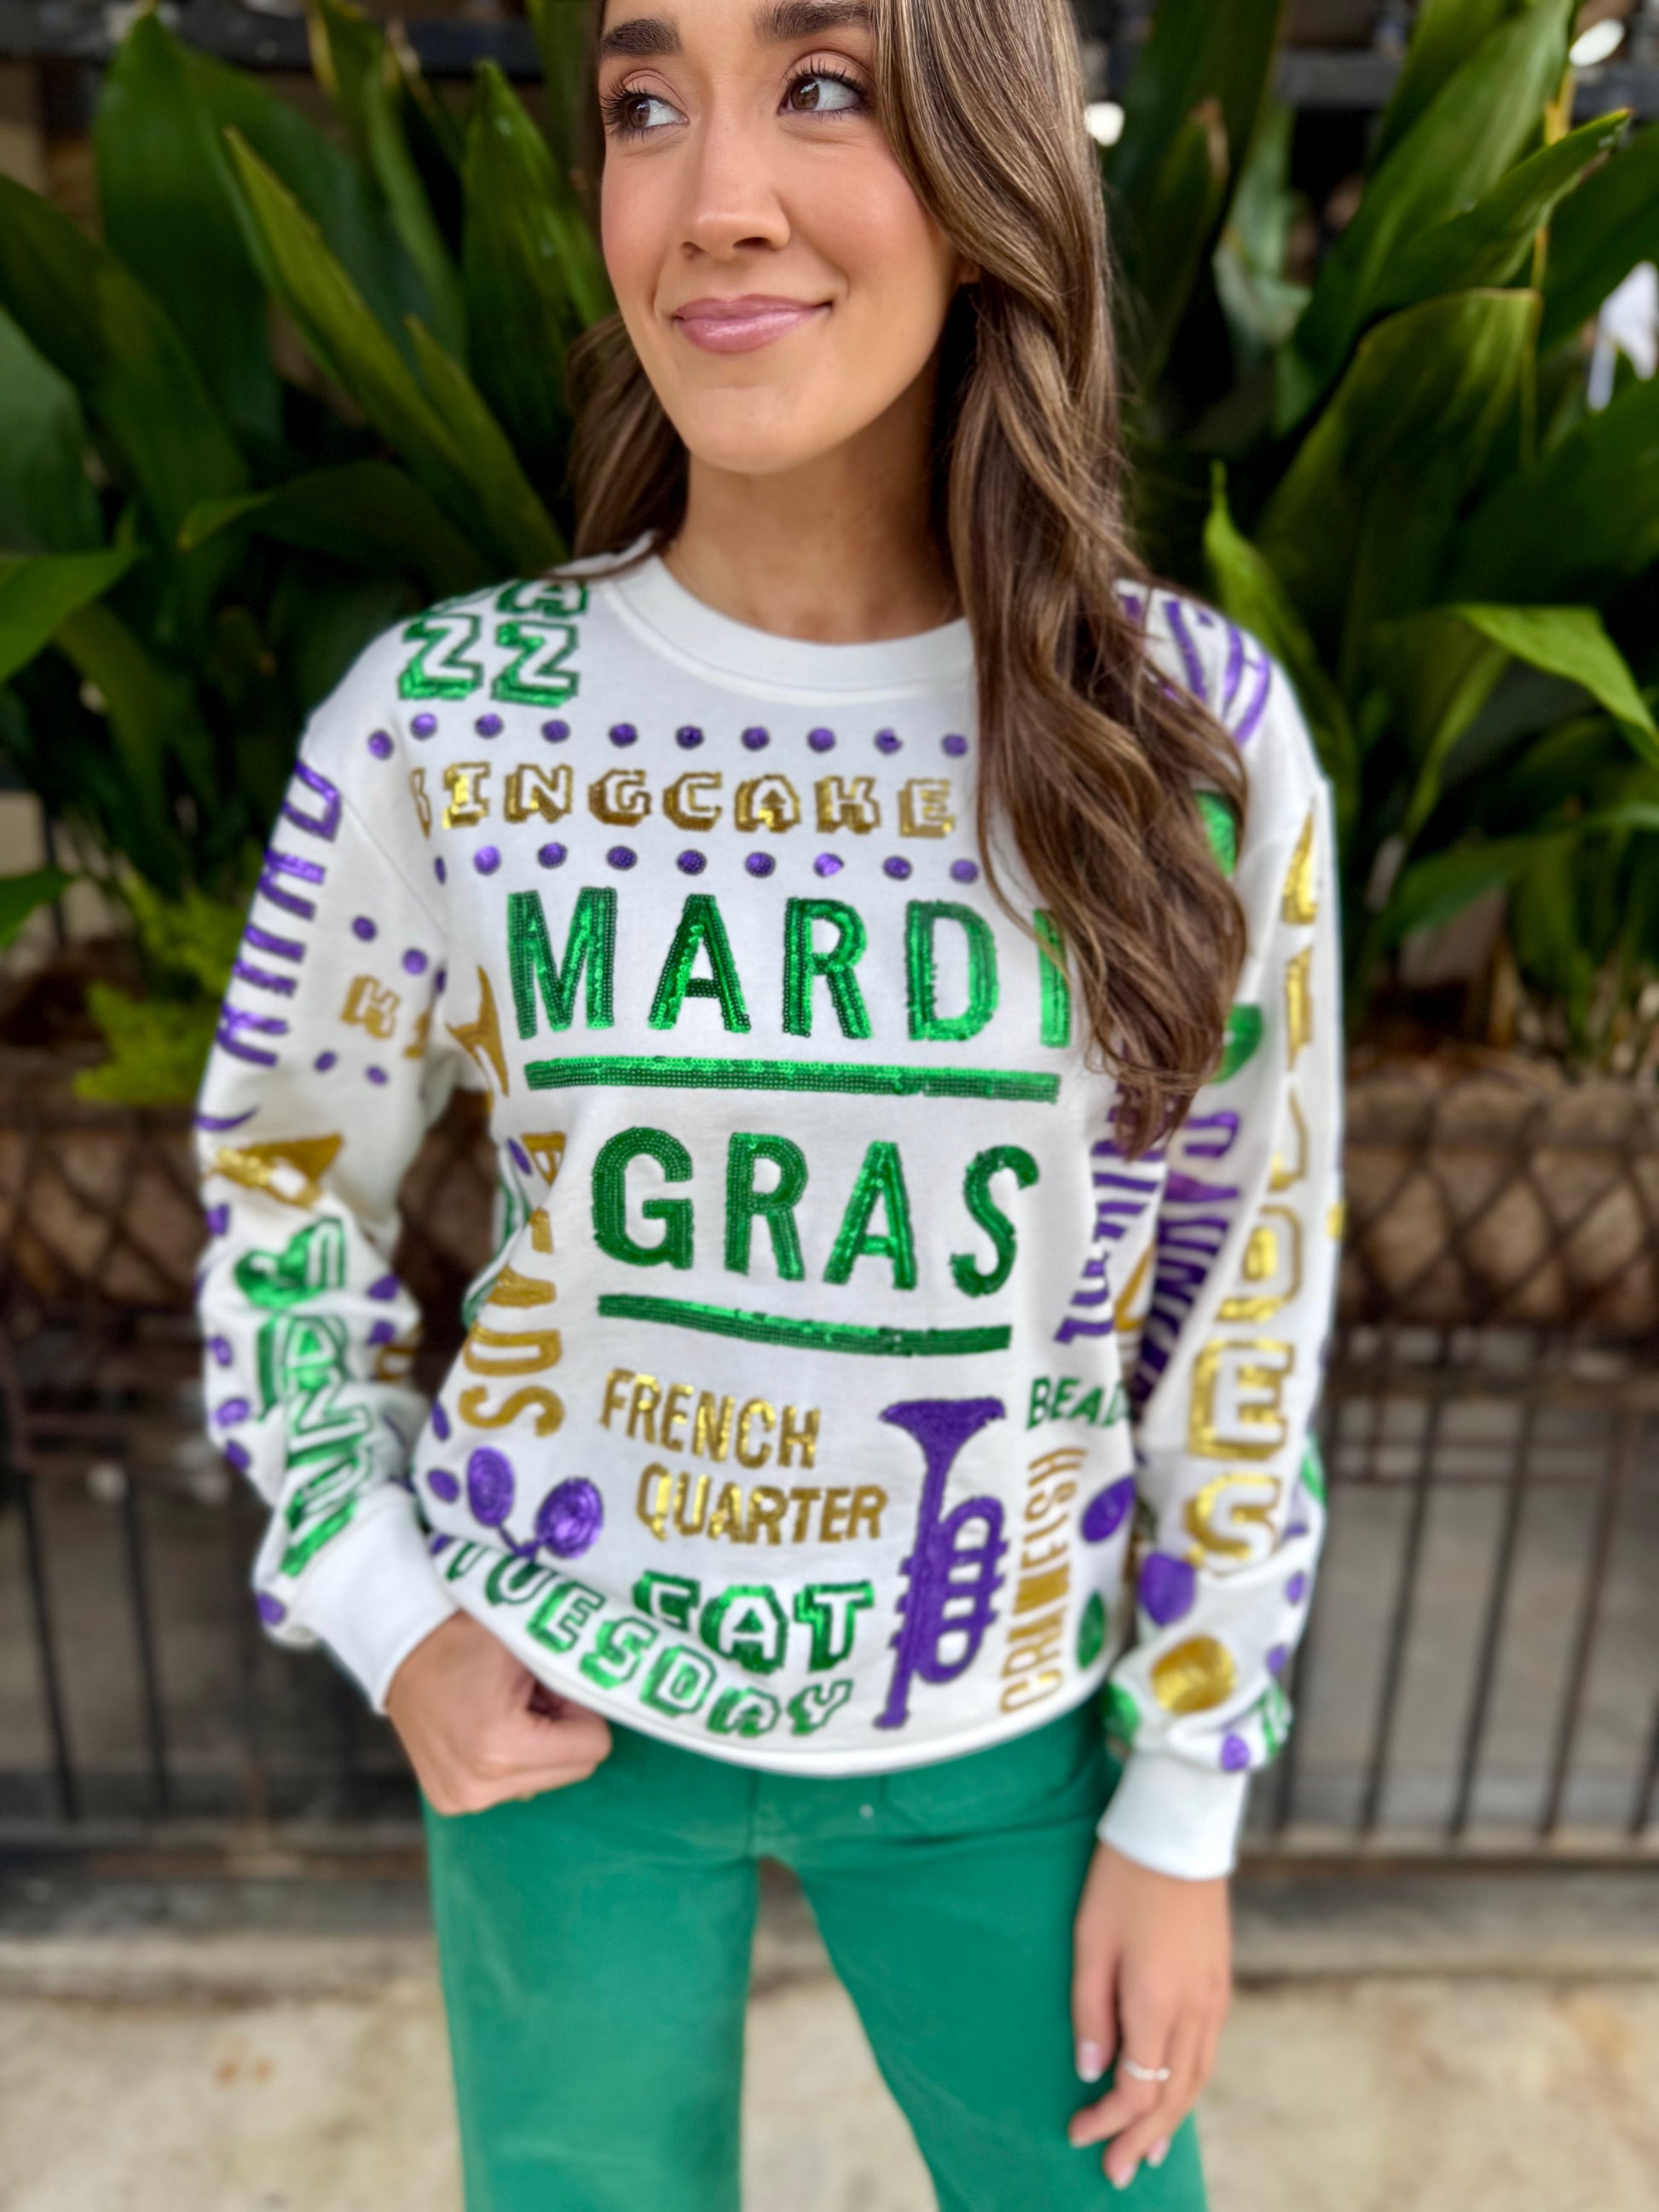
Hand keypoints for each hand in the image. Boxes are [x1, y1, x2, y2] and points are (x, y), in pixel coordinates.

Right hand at [385, 1610, 611, 1814]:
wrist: (400, 1646)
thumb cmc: (466, 1634)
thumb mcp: (530, 1644)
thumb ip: (577, 1675)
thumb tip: (618, 1696)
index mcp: (500, 1748)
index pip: (594, 1748)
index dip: (579, 1708)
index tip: (547, 1683)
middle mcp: (478, 1786)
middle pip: (574, 1769)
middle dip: (562, 1729)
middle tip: (527, 1693)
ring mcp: (461, 1800)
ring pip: (547, 1779)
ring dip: (538, 1744)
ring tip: (501, 1706)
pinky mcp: (451, 1802)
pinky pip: (515, 1785)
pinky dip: (512, 1757)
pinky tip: (484, 1726)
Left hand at [1068, 1841, 1231, 2189]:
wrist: (1177, 1828)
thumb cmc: (1122, 1879)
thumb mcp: (1089, 1943)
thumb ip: (1091, 2012)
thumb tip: (1091, 2071)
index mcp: (1157, 2004)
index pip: (1136, 2090)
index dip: (1107, 2121)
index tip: (1076, 2134)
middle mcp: (1194, 2009)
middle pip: (1172, 2096)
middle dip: (1142, 2138)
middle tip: (1117, 2174)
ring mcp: (1213, 1996)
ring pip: (1197, 2078)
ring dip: (1172, 2119)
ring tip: (1149, 2150)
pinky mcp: (1220, 1980)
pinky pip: (1208, 2051)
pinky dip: (1190, 2085)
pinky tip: (1176, 2092)